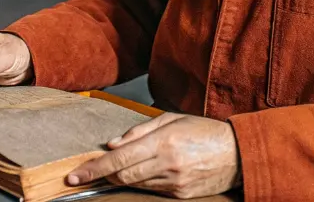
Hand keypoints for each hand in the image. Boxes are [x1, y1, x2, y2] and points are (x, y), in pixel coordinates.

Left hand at [66, 113, 240, 198]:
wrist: (238, 154)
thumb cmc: (205, 132)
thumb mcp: (173, 119)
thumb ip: (140, 131)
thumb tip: (113, 143)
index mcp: (163, 142)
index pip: (119, 159)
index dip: (94, 169)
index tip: (75, 175)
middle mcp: (167, 164)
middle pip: (122, 176)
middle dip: (100, 177)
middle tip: (81, 176)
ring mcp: (174, 183)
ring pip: (135, 184)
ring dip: (119, 179)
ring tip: (110, 173)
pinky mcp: (180, 195)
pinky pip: (151, 190)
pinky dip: (140, 182)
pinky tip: (138, 174)